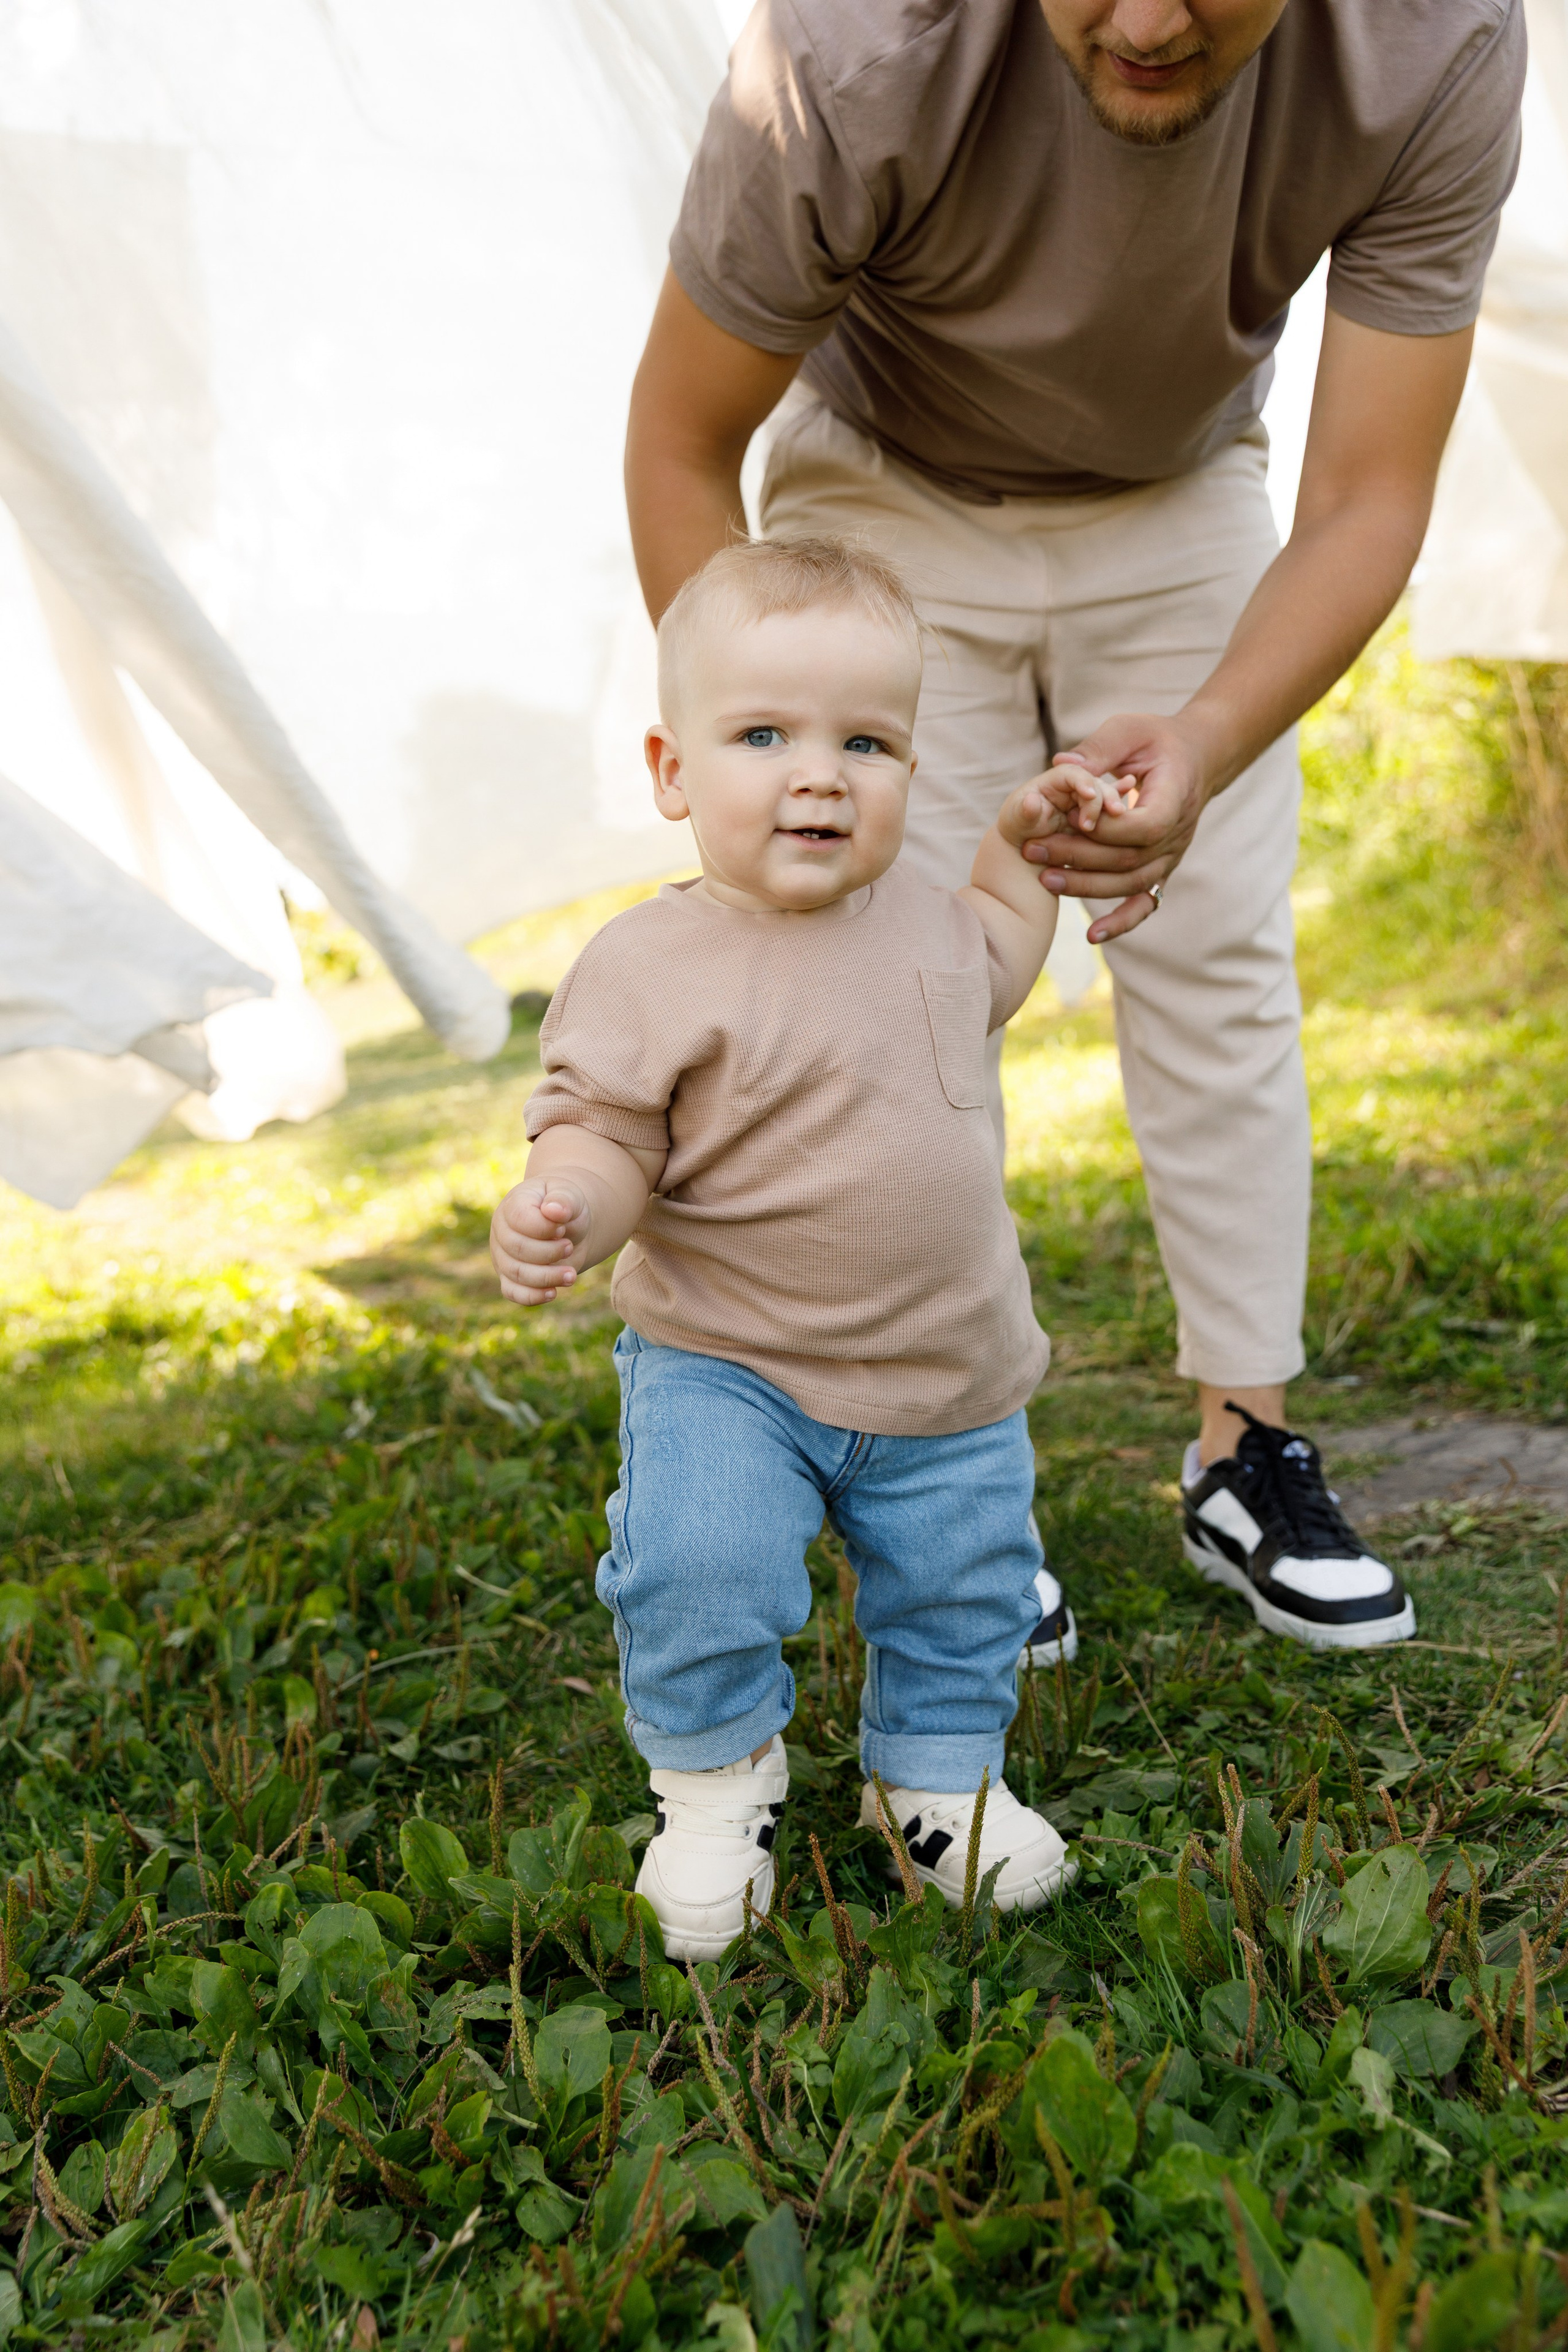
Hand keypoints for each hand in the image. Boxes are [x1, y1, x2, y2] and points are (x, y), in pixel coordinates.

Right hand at [490, 1177, 590, 1306]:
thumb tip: (554, 1211)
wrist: (568, 1226)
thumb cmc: (566, 1208)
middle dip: (549, 1253)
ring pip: (517, 1273)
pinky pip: (513, 1292)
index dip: (545, 1228)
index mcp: (513, 1205)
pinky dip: (533, 1296)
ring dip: (547, 1277)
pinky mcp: (509, 1277)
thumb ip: (563, 1200)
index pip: (520, 1219)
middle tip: (570, 1248)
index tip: (563, 1228)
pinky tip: (553, 1293)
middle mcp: (502, 1231)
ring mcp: (502, 1256)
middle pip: (518, 1248)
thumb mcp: (570, 1195)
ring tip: (572, 1275)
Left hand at [1020, 712, 1216, 943]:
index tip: (1067, 817)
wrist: (1195, 757)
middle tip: (1034, 850)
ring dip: (1087, 886)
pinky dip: (1121, 922)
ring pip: (1130, 884)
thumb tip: (1061, 765)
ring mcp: (1171, 856)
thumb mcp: (1129, 730)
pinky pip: (1145, 903)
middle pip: (1129, 860)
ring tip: (1045, 879)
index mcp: (1174, 798)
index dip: (1104, 829)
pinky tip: (1092, 936)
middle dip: (1078, 858)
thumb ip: (1098, 749)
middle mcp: (1177, 834)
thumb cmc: (1158, 739)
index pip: (1142, 827)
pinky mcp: (1162, 868)